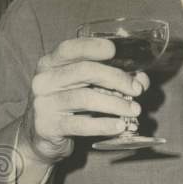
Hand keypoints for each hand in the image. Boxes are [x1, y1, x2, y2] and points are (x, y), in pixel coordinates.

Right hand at [16, 37, 149, 178]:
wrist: (41, 136)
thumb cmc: (70, 106)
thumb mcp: (88, 87)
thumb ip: (113, 80)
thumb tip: (141, 80)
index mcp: (51, 64)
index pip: (71, 48)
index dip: (93, 47)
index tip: (115, 51)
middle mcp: (44, 80)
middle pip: (84, 71)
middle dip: (116, 78)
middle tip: (137, 90)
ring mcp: (43, 103)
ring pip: (85, 98)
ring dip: (115, 104)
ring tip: (134, 110)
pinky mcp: (47, 126)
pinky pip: (80, 124)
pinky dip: (104, 125)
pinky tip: (119, 126)